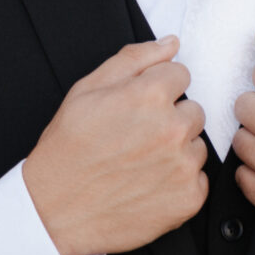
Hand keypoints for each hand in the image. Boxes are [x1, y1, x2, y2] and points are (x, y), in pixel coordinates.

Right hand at [23, 38, 206, 254]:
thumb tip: (171, 44)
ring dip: (177, 152)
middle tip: (137, 139)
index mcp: (149, 95)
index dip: (157, 89)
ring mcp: (183, 166)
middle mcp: (172, 128)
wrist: (55, 210)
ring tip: (140, 164)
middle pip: (194, 110)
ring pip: (197, 146)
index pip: (181, 75)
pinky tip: (149, 185)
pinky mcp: (189, 199)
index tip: (139, 108)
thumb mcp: (87, 90)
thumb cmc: (67, 150)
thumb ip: (134, 59)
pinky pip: (199, 180)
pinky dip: (179, 183)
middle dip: (170, 119)